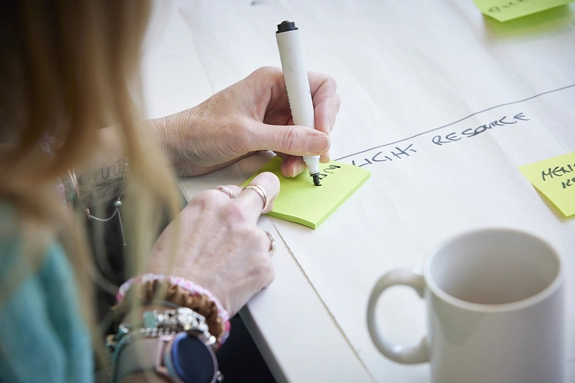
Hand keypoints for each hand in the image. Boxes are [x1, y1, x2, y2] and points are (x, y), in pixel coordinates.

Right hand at [146, 172, 278, 315]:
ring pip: (263, 237)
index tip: (238, 209)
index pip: (234, 190)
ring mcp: (253, 238)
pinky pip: (264, 266)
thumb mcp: (177, 229)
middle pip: (265, 189)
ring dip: (252, 249)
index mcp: (210, 202)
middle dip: (269, 196)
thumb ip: (203, 218)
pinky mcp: (264, 265)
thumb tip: (214, 223)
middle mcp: (235, 214)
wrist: (176, 302)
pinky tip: (233, 286)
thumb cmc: (167, 271)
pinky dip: (253, 276)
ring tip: (229, 271)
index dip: (235, 202)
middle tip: (268, 206)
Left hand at [153, 66, 340, 177]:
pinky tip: (288, 168)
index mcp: (271, 82)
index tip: (322, 135)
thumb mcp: (246, 135)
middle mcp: (276, 96)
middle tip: (315, 155)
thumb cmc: (200, 131)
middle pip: (317, 109)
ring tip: (296, 168)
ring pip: (307, 130)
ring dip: (307, 150)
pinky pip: (294, 144)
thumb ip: (286, 138)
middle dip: (319, 133)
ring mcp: (273, 117)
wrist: (177, 149)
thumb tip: (321, 142)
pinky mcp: (268, 135)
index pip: (317, 86)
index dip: (325, 109)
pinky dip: (295, 157)